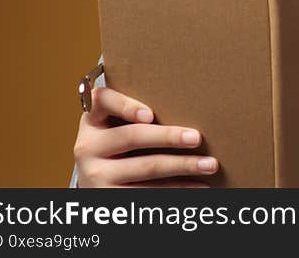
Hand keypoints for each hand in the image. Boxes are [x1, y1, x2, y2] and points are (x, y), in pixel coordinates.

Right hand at [73, 86, 217, 186]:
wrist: (97, 186)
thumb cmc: (120, 147)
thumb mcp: (117, 128)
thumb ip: (138, 114)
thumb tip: (193, 103)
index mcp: (92, 121)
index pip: (101, 101)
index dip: (125, 106)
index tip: (150, 115)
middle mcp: (88, 147)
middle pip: (132, 136)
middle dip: (169, 137)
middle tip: (197, 138)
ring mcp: (96, 175)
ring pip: (147, 167)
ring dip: (184, 165)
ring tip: (210, 164)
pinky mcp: (109, 198)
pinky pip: (149, 191)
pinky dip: (178, 188)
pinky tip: (198, 185)